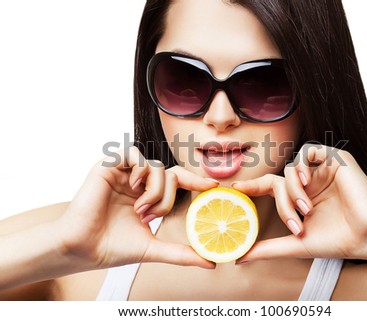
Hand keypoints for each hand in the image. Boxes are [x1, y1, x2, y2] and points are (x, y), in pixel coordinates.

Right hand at [56, 146, 216, 269]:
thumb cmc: (113, 248)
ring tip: (139, 209)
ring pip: (156, 167)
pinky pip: (134, 153)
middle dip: (167, 197)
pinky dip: (141, 168)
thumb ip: (181, 253)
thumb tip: (210, 263)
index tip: (214, 186)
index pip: (177, 182)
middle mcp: (138, 184)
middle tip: (151, 216)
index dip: (195, 181)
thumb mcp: (153, 248)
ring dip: (155, 190)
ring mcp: (125, 174)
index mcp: (148, 197)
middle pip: (170, 175)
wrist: (83, 248)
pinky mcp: (110, 166)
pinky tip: (134, 186)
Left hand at [233, 144, 366, 262]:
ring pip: (289, 170)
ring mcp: (320, 170)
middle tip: (294, 223)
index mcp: (299, 198)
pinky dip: (302, 166)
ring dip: (293, 191)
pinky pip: (308, 152)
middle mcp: (308, 182)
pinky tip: (306, 180)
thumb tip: (239, 258)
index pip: (269, 187)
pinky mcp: (333, 159)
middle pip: (278, 182)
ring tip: (307, 210)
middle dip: (282, 202)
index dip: (252, 187)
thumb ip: (267, 248)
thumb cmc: (336, 239)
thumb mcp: (296, 244)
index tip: (234, 189)